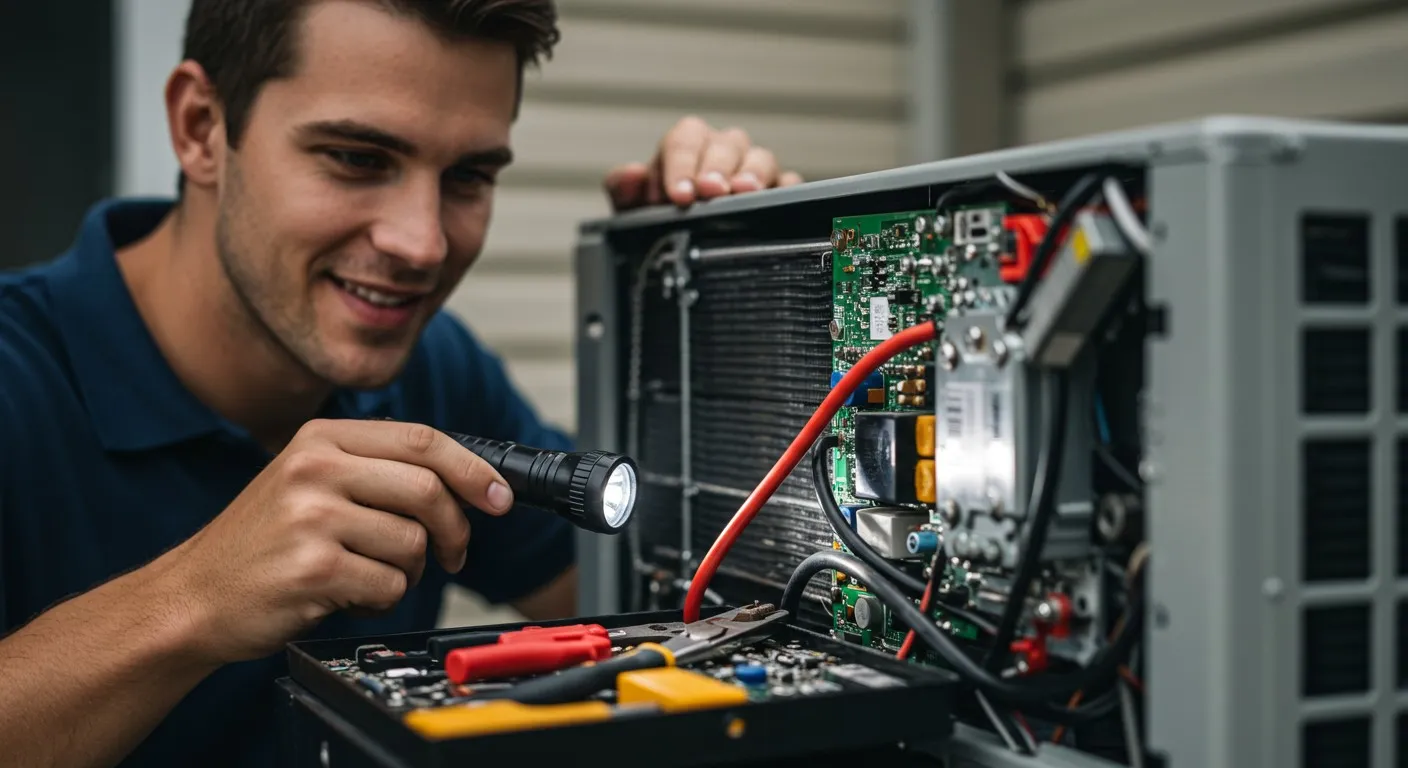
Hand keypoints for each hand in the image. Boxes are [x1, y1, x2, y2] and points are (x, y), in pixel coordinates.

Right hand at [166, 419, 513, 663]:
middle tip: (452, 553)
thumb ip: (375, 469)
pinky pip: (390, 585)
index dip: (473, 469)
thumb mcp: (308, 482)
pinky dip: (382, 600)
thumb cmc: (261, 544)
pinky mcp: (314, 569)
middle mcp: (315, 469)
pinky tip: (348, 596)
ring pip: (413, 543)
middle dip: (455, 529)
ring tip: (371, 574)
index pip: (422, 439)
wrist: (192, 597)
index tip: (500, 496)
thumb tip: (466, 479)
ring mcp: (312, 518)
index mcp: (320, 439)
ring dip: (409, 571)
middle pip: (429, 489)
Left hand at [603, 115, 804, 210]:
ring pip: (760, 157)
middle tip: (709, 192)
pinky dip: (783, 189)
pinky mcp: (778, 192)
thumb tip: (633, 173)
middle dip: (716, 167)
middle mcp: (720, 153)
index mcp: (686, 147)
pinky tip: (771, 204)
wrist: (682, 250)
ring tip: (742, 192)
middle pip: (726, 144)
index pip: (686, 138)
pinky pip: (789, 182)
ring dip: (752, 173)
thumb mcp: (633, 211)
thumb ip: (623, 190)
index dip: (682, 163)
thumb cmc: (660, 221)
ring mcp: (752, 170)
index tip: (679, 193)